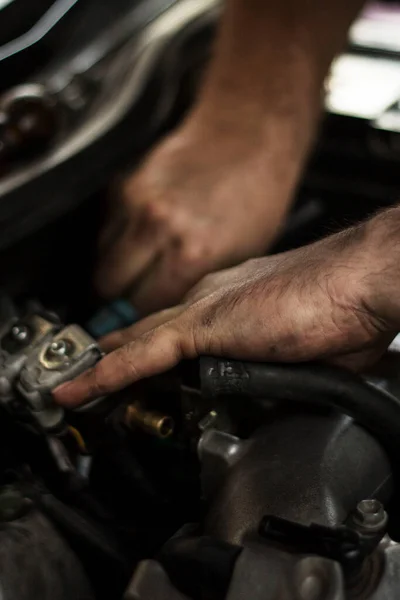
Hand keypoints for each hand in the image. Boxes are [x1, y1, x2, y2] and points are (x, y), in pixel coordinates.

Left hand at [54, 208, 399, 406]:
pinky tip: (82, 391)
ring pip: (138, 344)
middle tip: (83, 376)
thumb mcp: (303, 349)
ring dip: (104, 368)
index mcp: (233, 303)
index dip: (148, 349)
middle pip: (148, 333)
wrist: (360, 280)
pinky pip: (143, 357)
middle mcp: (211, 300)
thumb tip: (276, 384)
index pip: (176, 330)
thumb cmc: (343, 309)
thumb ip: (277, 365)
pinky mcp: (204, 326)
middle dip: (115, 354)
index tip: (129, 368)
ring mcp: (204, 311)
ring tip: (73, 389)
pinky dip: (109, 376)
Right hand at [95, 117, 299, 314]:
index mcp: (193, 253)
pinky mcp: (124, 185)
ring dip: (117, 270)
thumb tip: (171, 311)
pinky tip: (143, 237)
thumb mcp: (242, 255)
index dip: (143, 320)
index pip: (144, 308)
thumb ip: (199, 286)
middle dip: (118, 299)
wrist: (247, 134)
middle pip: (108, 288)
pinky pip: (105, 229)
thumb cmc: (255, 192)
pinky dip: (117, 240)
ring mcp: (136, 204)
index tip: (143, 323)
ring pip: (102, 259)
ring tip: (142, 267)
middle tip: (134, 298)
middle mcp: (158, 228)